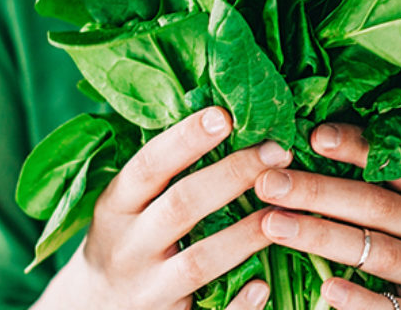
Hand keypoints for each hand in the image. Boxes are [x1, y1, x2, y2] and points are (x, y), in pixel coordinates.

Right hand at [32, 107, 290, 309]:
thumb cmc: (123, 241)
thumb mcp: (125, 205)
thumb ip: (161, 171)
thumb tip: (219, 111)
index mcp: (114, 207)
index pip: (148, 166)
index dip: (184, 140)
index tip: (224, 114)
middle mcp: (127, 247)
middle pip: (181, 207)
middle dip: (231, 175)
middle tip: (278, 148)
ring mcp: (148, 289)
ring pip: (200, 262)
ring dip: (246, 234)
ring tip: (286, 208)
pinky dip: (238, 303)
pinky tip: (265, 284)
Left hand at [253, 123, 400, 309]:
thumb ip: (374, 185)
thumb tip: (307, 141)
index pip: (397, 164)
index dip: (357, 147)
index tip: (314, 135)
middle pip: (379, 207)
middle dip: (320, 192)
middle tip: (269, 184)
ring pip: (382, 254)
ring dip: (325, 238)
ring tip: (274, 225)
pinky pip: (394, 308)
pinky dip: (361, 300)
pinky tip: (327, 288)